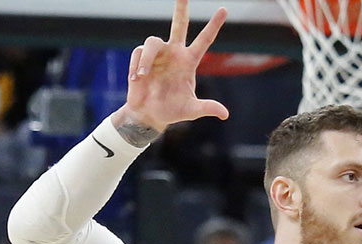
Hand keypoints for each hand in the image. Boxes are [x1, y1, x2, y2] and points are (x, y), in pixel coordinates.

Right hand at [122, 0, 229, 132]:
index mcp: (189, 61)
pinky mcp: (140, 57)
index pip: (204, 40)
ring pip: (152, 41)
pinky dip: (136, 67)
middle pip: (179, 24)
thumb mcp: (191, 110)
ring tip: (142, 77)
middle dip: (181, 8)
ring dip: (145, 59)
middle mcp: (174, 52)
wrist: (148, 114)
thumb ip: (206, 108)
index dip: (214, 25)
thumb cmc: (172, 110)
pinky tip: (136, 80)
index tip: (224, 9)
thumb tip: (225, 114)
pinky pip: (138, 54)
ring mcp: (157, 54)